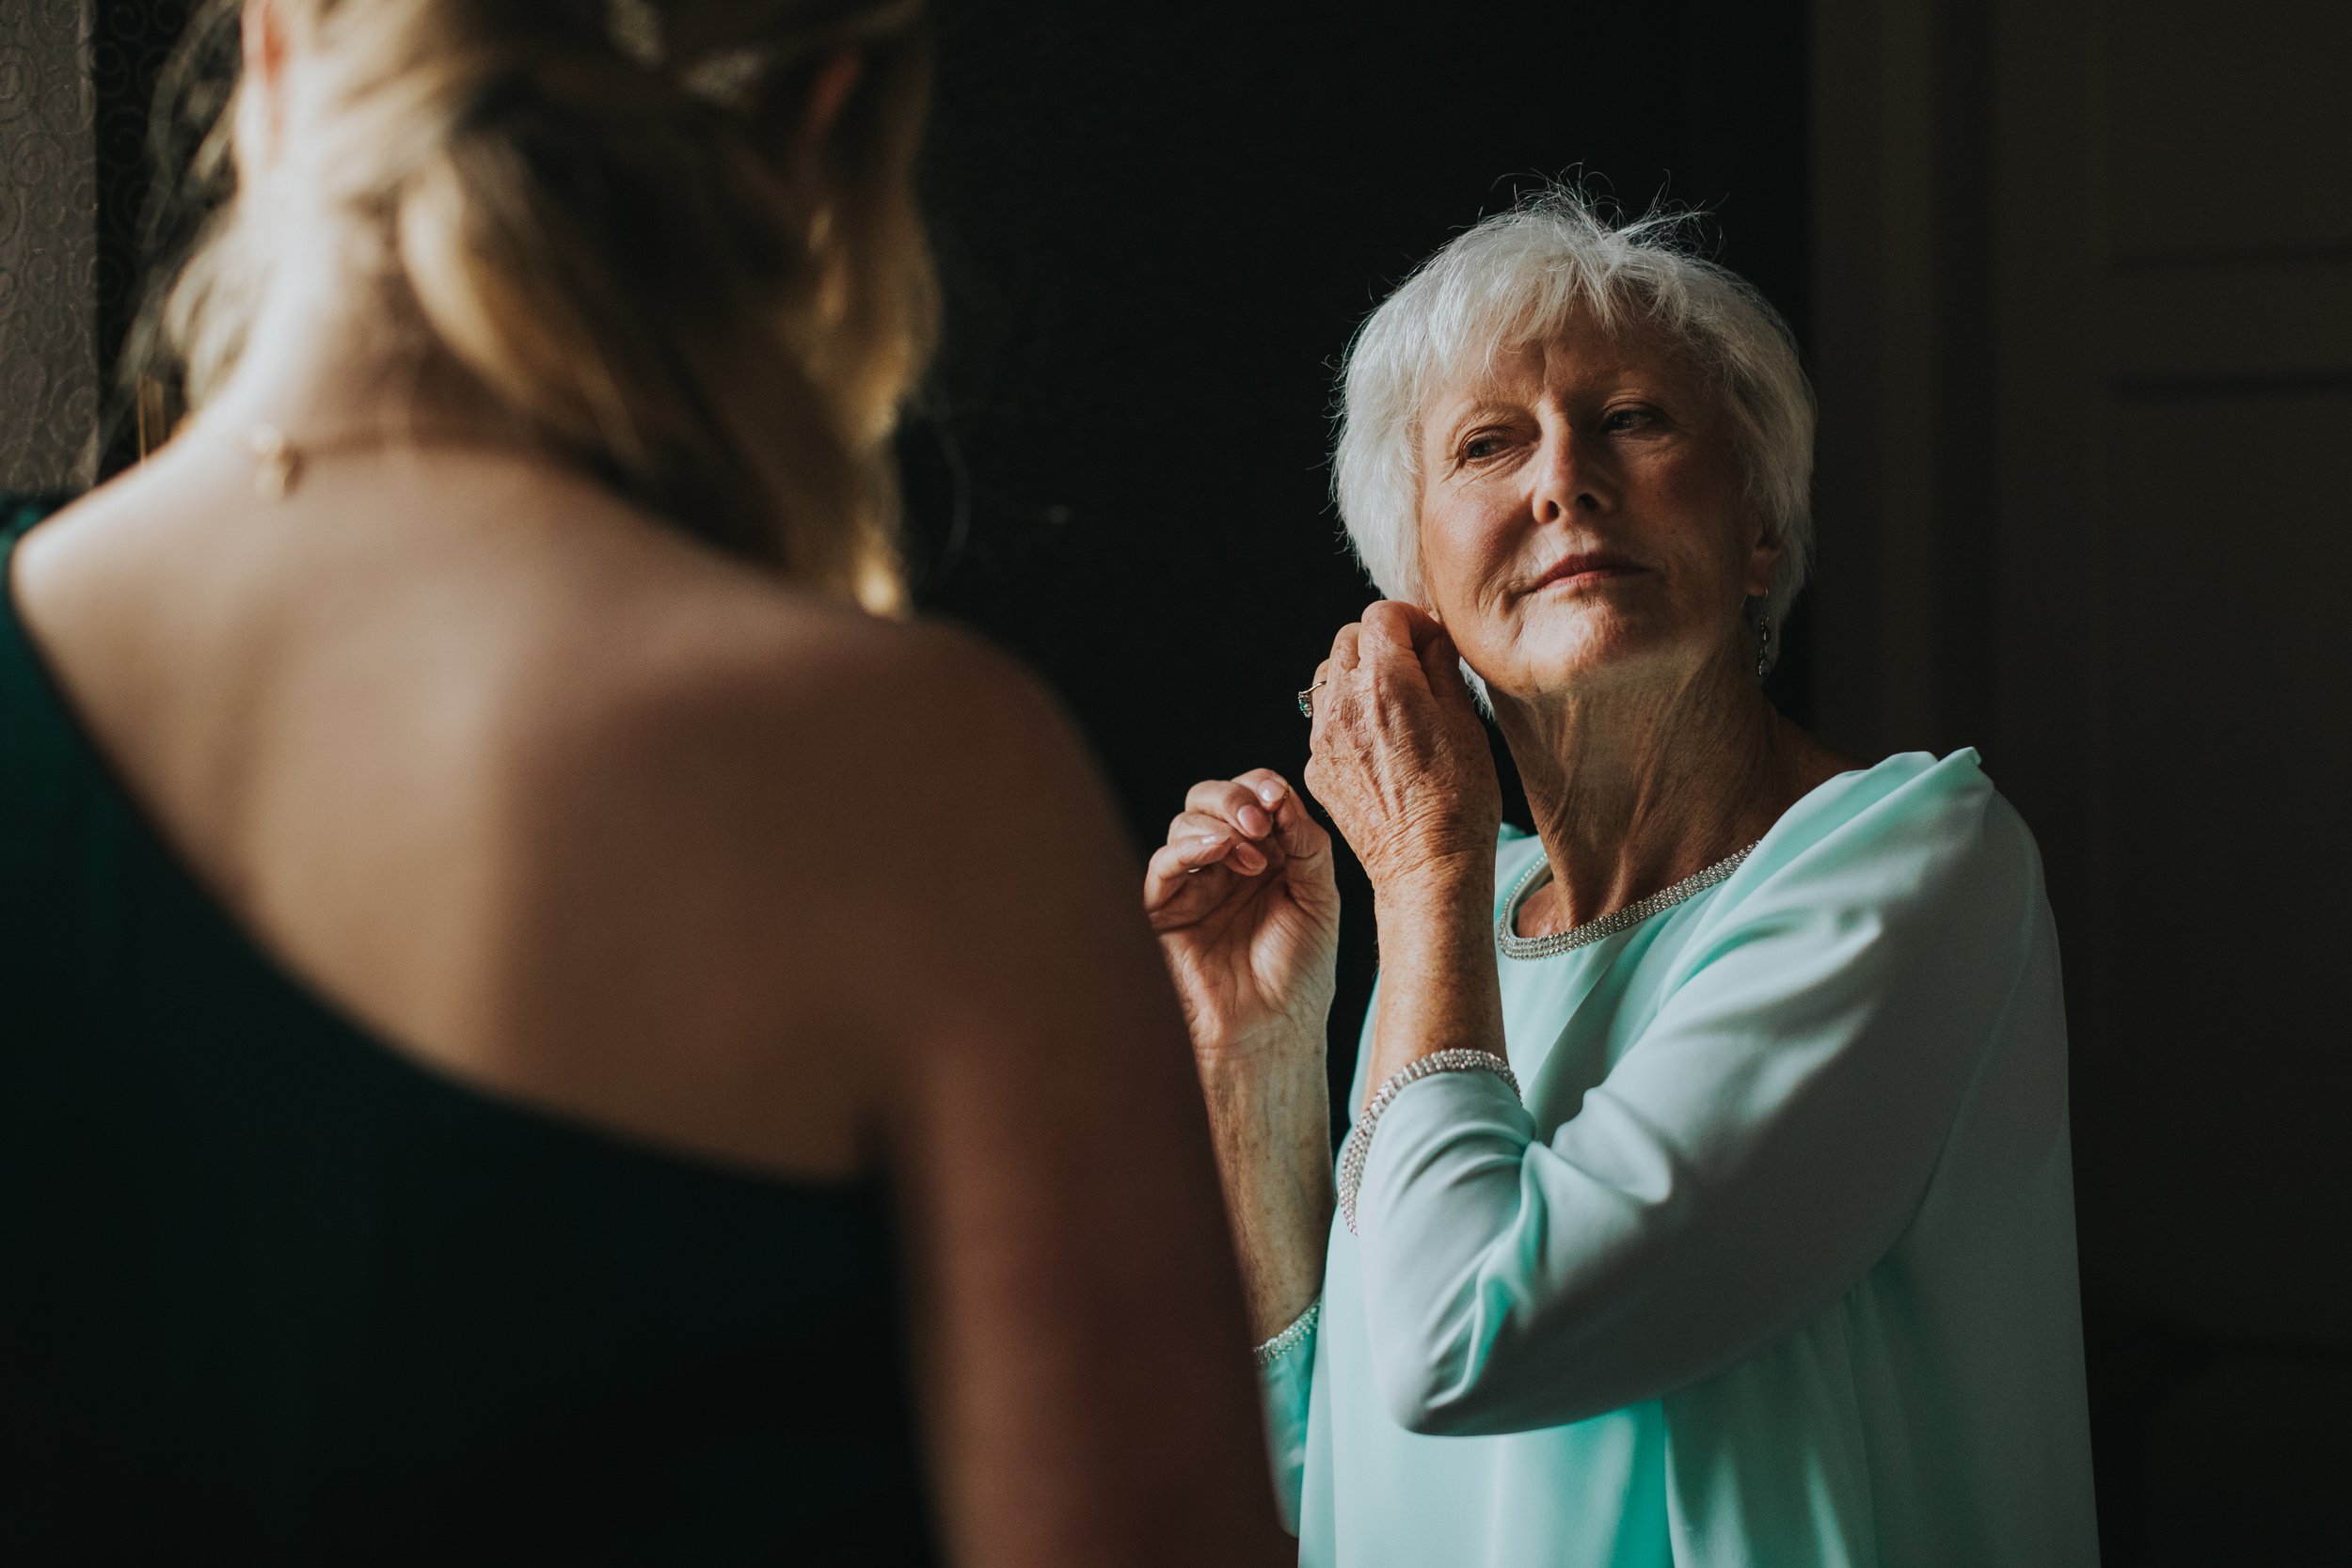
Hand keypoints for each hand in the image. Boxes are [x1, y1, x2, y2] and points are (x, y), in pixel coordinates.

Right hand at [1144, 769, 1338, 1070]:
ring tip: (1252, 858)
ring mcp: (1195, 885)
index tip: (1280, 798)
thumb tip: (1283, 795)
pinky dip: (1188, 847)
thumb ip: (1306, 843)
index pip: (1254, 796)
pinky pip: (1163, 864)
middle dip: (1234, 796)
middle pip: (1212, 798)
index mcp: (1268, 856)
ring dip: (1218, 825)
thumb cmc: (1301, 975)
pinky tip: (1216, 851)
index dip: (1263, 786)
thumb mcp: (1320, 898)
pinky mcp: (1165, 911)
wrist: (1273, 1033)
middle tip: (1260, 819)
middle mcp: (1227, 864)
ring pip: (1186, 822)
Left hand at [1302, 602, 1501, 900]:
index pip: (1381, 614)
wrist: (1428, 867)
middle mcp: (1343, 704)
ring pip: (1328, 679)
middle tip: (1414, 670)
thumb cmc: (1460, 800)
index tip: (1430, 643)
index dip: (1411, 621)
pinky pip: (1324, 724)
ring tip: (1394, 706)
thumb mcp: (1466, 722)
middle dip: (1381, 643)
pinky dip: (1347, 720)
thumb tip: (1432, 639)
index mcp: (1385, 682)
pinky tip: (1379, 746)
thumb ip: (1442, 668)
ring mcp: (1323, 738)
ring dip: (1358, 679)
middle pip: (1348, 640)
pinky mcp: (1316, 769)